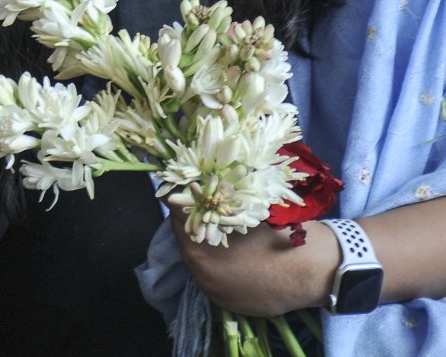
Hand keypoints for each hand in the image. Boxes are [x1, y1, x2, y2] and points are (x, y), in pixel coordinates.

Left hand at [167, 203, 337, 316]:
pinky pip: (220, 281)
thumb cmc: (281, 233)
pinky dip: (224, 268)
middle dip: (197, 225)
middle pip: (188, 243)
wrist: (319, 269)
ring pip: (203, 264)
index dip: (186, 203)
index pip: (179, 220)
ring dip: (210, 247)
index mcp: (200, 252)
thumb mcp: (246, 209)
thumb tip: (201, 191)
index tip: (194, 192)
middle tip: (210, 210)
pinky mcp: (234, 306)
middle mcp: (202, 278)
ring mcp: (218, 295)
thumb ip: (217, 204)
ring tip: (226, 233)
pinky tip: (240, 257)